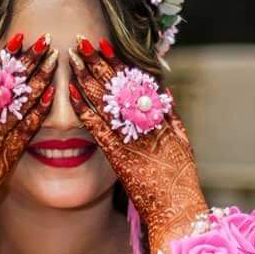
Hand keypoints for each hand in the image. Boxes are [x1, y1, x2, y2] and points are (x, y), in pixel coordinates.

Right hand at [0, 34, 57, 253]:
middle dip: (27, 64)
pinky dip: (37, 115)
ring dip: (38, 83)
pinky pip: (24, 136)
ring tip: (53, 61)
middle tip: (45, 42)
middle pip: (7, 89)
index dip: (3, 58)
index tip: (17, 38)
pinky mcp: (4, 164)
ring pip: (19, 108)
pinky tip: (51, 96)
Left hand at [68, 36, 207, 253]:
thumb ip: (172, 116)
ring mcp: (133, 139)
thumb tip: (163, 90)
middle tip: (82, 42)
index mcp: (161, 118)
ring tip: (73, 58)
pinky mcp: (120, 157)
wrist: (177, 211)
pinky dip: (85, 109)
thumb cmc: (180, 182)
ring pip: (107, 102)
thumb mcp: (183, 143)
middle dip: (99, 62)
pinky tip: (71, 93)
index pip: (134, 82)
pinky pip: (99, 128)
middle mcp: (147, 123)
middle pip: (118, 86)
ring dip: (88, 77)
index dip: (117, 62)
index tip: (105, 44)